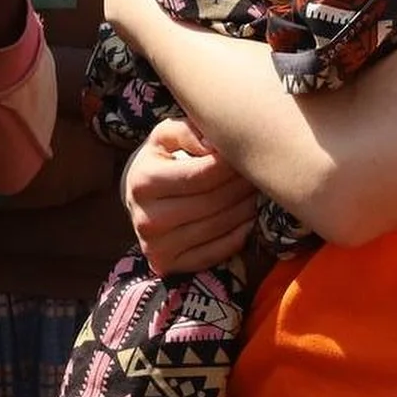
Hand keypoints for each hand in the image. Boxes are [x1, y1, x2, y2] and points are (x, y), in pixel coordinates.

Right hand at [124, 118, 257, 274]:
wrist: (139, 196)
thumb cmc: (161, 158)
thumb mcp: (165, 135)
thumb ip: (188, 131)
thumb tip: (213, 146)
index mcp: (143, 182)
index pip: (200, 175)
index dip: (230, 166)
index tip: (247, 154)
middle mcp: (146, 219)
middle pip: (211, 202)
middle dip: (241, 186)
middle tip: (258, 173)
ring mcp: (156, 247)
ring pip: (217, 227)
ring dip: (245, 208)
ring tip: (256, 191)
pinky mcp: (168, 265)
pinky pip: (214, 253)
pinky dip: (238, 236)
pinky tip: (249, 218)